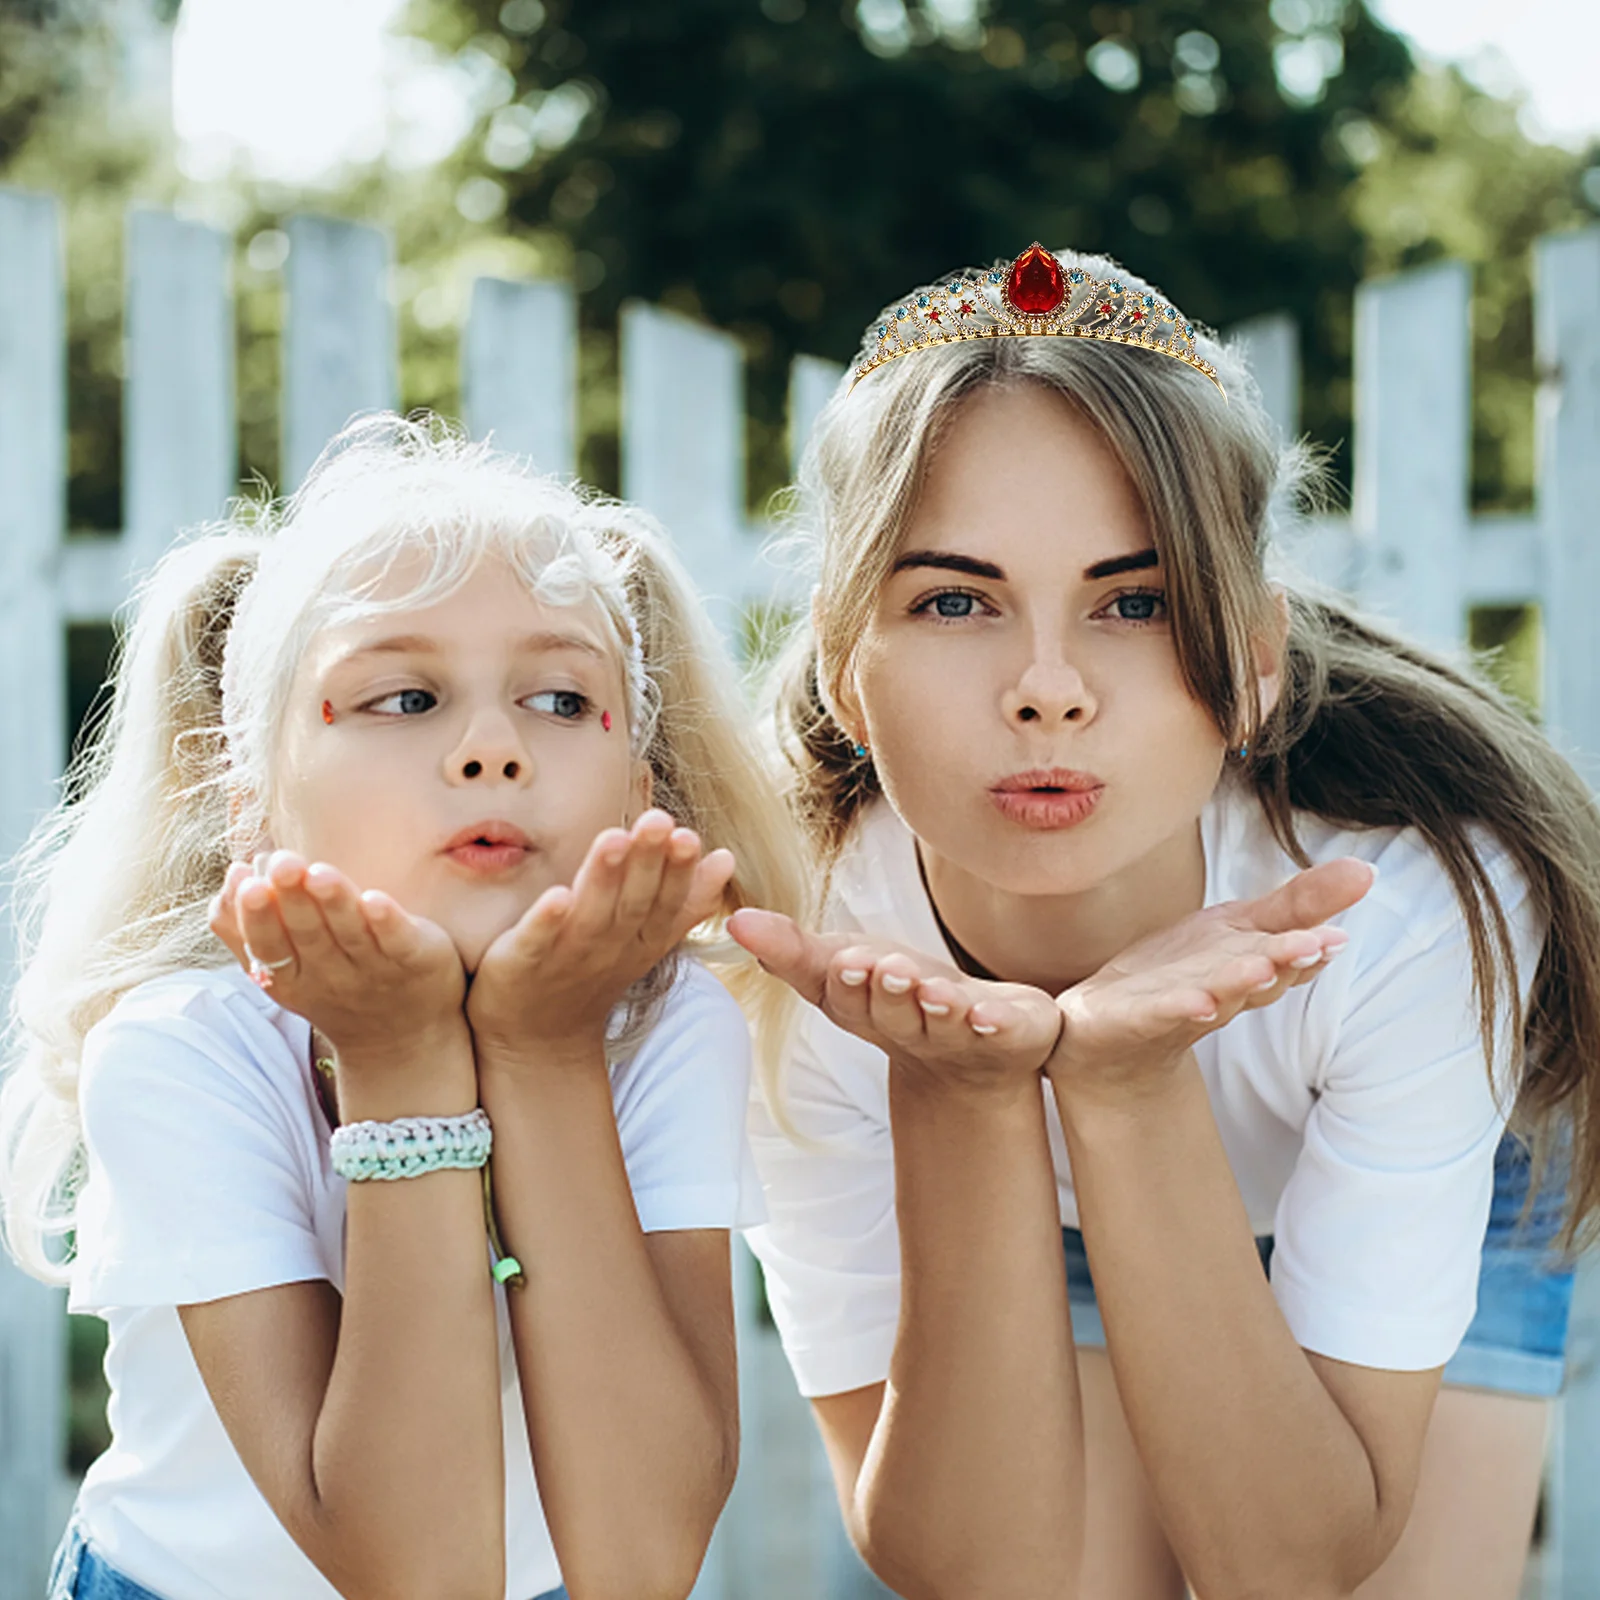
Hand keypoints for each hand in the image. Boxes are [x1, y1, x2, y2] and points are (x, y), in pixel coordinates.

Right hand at [210, 853, 471, 1110]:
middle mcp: (331, 974)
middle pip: (307, 934)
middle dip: (292, 898)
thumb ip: (250, 932)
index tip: (247, 882)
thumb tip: (233, 873)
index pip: (267, 945)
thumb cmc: (334, 988)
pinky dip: (387, 921)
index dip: (255, 916)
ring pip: (351, 932)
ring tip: (320, 873)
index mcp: (291, 976)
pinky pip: (399, 941)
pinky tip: (376, 900)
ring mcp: (375, 968)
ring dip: (335, 902)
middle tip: (282, 862)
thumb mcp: (284, 972)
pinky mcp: (416, 960)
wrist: (402, 1039)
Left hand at [467, 809, 734, 1057]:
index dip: (679, 871)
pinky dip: (546, 921)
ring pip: (590, 915)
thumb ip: (685, 903)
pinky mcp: (521, 964)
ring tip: (614, 838)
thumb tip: (727, 858)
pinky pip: (535, 941)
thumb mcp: (647, 939)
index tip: (690, 835)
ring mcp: (565, 957)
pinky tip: (555, 895)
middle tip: (659, 820)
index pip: (667, 902)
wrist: (536, 1038)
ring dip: (603, 877)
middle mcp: (609, 948)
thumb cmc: (592, 972)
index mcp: (641, 939)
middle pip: (634, 903)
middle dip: (648, 861)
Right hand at [728, 908, 1062, 1098]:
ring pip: (946, 1023)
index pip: (847, 998)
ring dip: (936, 1007)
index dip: (847, 982)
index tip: (844, 962)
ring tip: (931, 989)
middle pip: (894, 1013)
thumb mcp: (842, 967)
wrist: (977, 1053)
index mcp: (865, 1009)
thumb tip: (734, 921)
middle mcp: (911, 1029)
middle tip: (880, 968)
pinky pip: (1005, 1032)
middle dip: (886, 992)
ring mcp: (962, 1037)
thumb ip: (791, 948)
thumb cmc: (901, 997)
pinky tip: (990, 1015)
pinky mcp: (1012, 1037)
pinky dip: (996, 1024)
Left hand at [1047, 856, 1373, 1107]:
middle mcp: (1222, 991)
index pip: (1285, 954)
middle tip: (1315, 945)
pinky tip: (1197, 1001)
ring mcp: (1178, 1008)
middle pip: (1259, 976)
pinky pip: (1160, 1014)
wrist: (1109, 1033)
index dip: (1310, 946)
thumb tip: (1366, 869)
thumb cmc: (1183, 975)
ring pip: (1215, 995)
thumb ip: (1298, 903)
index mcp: (1248, 966)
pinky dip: (1178, 1008)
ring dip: (1239, 983)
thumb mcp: (1239, 927)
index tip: (1337, 935)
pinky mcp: (1135, 1019)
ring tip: (1261, 968)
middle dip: (1286, 961)